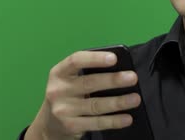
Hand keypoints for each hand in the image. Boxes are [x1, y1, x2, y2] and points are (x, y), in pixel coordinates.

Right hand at [25, 51, 140, 139]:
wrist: (49, 123)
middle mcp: (58, 90)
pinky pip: (96, 123)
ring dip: (118, 102)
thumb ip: (87, 73)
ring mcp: (63, 109)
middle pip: (89, 83)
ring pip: (95, 105)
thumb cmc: (68, 94)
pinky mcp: (71, 126)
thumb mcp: (70, 80)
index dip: (95, 58)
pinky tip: (127, 118)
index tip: (114, 58)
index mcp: (59, 72)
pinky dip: (113, 121)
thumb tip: (120, 69)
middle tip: (132, 77)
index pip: (76, 60)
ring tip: (135, 98)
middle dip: (113, 80)